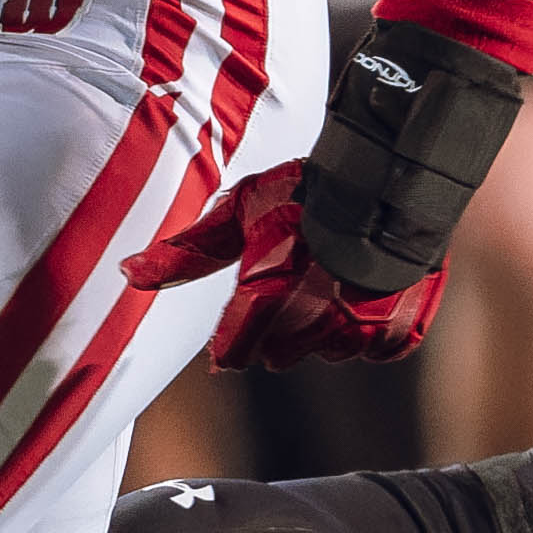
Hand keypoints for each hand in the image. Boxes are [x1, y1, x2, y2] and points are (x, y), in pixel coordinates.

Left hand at [128, 164, 443, 368]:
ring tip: (330, 281)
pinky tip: (364, 294)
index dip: (233, 340)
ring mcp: (364, 325)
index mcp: (270, 291)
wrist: (388, 176)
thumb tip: (128, 274)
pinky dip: (372, 330)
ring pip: (330, 353)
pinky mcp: (403, 327)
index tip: (239, 325)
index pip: (235, 351)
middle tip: (292, 285)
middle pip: (280, 356)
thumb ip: (186, 252)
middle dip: (279, 329)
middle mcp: (316, 316)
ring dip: (326, 329)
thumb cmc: (303, 191)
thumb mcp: (238, 212)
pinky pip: (379, 350)